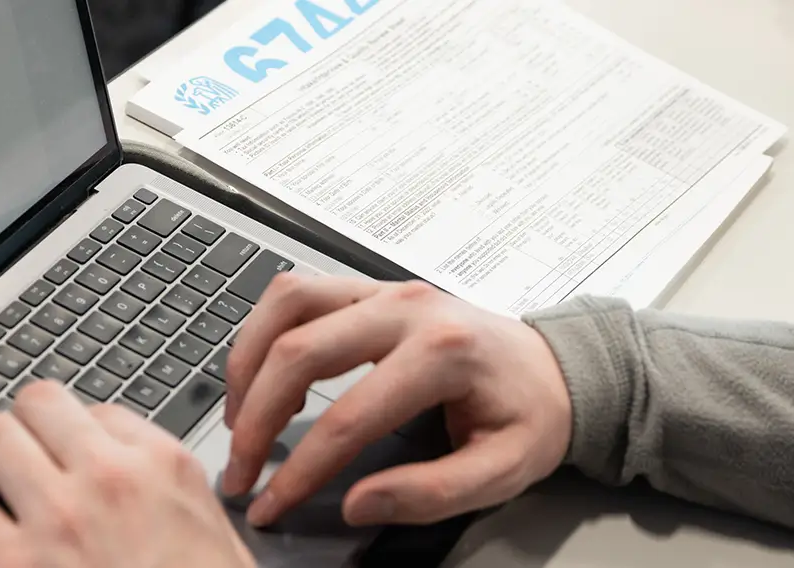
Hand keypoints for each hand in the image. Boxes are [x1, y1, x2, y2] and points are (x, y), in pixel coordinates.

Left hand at [0, 381, 255, 567]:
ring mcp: (58, 515)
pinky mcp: (14, 563)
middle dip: (24, 429)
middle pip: (37, 403)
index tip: (74, 456)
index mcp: (164, 467)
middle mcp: (109, 477)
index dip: (80, 435)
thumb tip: (127, 470)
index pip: (99, 410)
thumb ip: (165, 488)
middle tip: (21, 457)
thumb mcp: (211, 534)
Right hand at [222, 275, 571, 526]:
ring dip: (247, 364)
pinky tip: (263, 378)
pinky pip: (295, 293)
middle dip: (253, 420)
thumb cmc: (529, 415)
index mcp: (443, 353)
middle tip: (239, 472)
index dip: (300, 468)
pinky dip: (264, 334)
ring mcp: (383, 289)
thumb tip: (358, 503)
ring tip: (239, 420)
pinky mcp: (367, 288)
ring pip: (286, 305)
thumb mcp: (503, 470)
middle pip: (299, 352)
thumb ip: (432, 493)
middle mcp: (406, 308)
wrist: (555, 366)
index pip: (348, 417)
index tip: (270, 504)